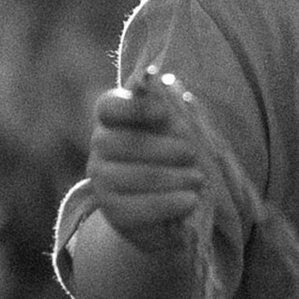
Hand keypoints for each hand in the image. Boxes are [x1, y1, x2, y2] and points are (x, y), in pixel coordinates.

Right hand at [84, 71, 207, 255]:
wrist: (169, 212)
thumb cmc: (176, 161)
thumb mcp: (179, 136)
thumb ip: (175, 115)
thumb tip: (168, 87)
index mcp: (115, 120)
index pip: (109, 107)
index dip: (133, 108)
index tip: (163, 113)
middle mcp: (101, 147)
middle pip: (117, 142)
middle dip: (159, 147)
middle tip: (191, 153)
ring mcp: (101, 181)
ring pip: (128, 176)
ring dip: (169, 177)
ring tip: (198, 179)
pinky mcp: (111, 212)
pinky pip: (135, 208)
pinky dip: (166, 203)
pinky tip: (189, 201)